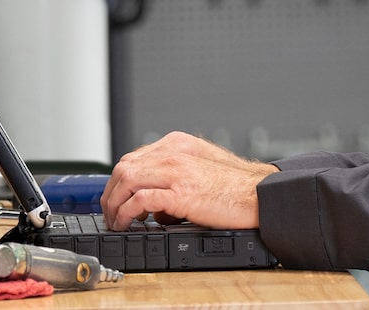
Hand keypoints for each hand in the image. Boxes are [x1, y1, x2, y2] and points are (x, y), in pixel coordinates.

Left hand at [101, 131, 278, 230]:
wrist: (259, 195)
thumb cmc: (235, 187)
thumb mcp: (200, 171)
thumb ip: (175, 180)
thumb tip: (156, 209)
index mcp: (177, 145)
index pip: (133, 158)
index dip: (118, 181)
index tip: (114, 197)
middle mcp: (173, 154)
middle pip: (124, 168)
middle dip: (110, 193)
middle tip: (109, 213)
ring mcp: (176, 172)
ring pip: (126, 180)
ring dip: (114, 204)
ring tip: (115, 221)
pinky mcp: (180, 193)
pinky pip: (140, 200)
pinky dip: (127, 213)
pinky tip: (128, 223)